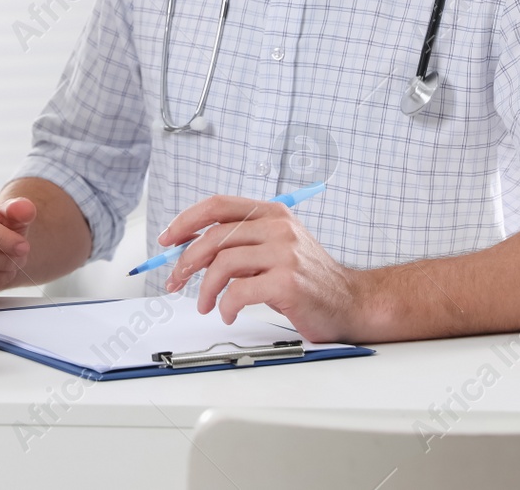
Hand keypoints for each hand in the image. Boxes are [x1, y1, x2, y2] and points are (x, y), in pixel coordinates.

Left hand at [160, 195, 365, 343]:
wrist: (351, 301)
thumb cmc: (309, 278)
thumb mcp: (276, 247)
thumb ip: (242, 242)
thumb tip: (192, 251)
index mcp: (272, 213)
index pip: (218, 205)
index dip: (186, 220)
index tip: (167, 240)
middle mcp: (278, 227)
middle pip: (214, 235)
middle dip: (186, 260)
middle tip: (176, 281)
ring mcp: (284, 253)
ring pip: (222, 263)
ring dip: (205, 288)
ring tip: (206, 304)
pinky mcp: (287, 283)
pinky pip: (238, 292)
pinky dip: (225, 306)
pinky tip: (228, 313)